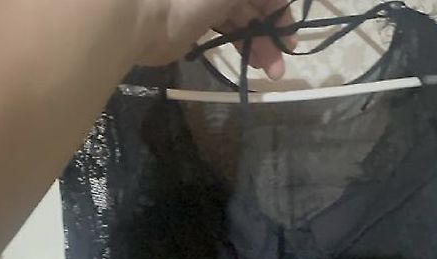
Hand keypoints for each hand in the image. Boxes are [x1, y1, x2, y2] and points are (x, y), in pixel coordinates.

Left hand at [138, 0, 294, 78]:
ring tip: (270, 72)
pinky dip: (241, 45)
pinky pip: (227, 30)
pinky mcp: (198, 22)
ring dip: (259, 45)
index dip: (282, 11)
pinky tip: (251, 63)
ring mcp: (210, 0)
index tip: (292, 37)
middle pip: (257, 4)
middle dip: (273, 33)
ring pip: (244, 20)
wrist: (145, 17)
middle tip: (281, 64)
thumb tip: (282, 6)